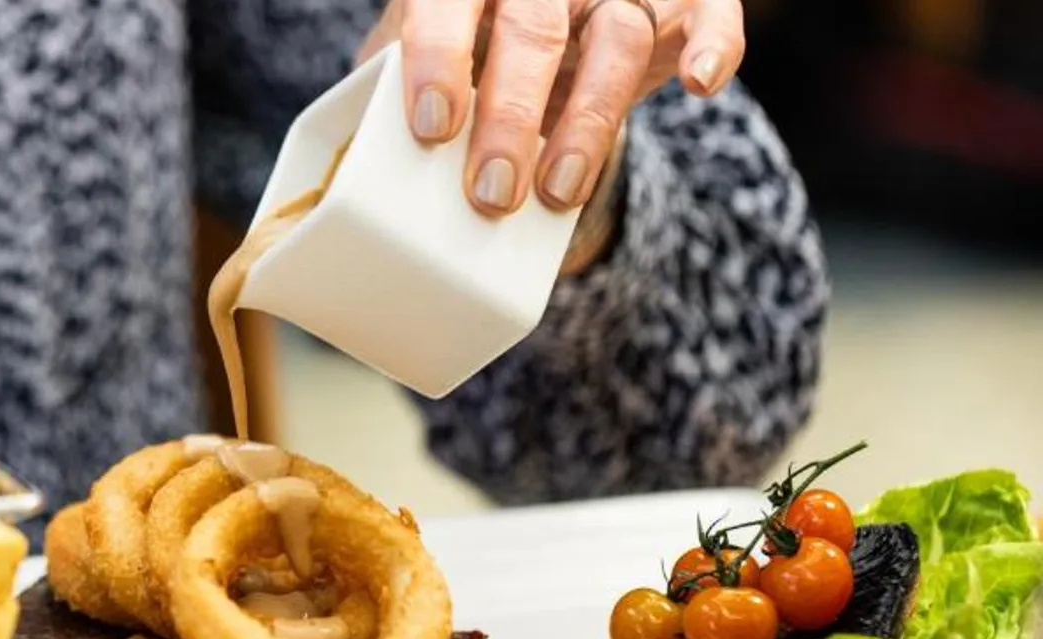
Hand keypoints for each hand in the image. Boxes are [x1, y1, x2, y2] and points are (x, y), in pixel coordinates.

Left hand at [357, 0, 744, 215]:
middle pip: (534, 28)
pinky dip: (715, 44)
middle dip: (511, 118)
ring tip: (557, 192)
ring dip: (590, 119)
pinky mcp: (680, 3)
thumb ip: (390, 99)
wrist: (531, 36)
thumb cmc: (463, 54)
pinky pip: (710, 10)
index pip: (446, 2)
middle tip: (490, 191)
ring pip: (617, 34)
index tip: (432, 127)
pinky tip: (699, 84)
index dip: (438, 58)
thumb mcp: (412, 68)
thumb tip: (352, 172)